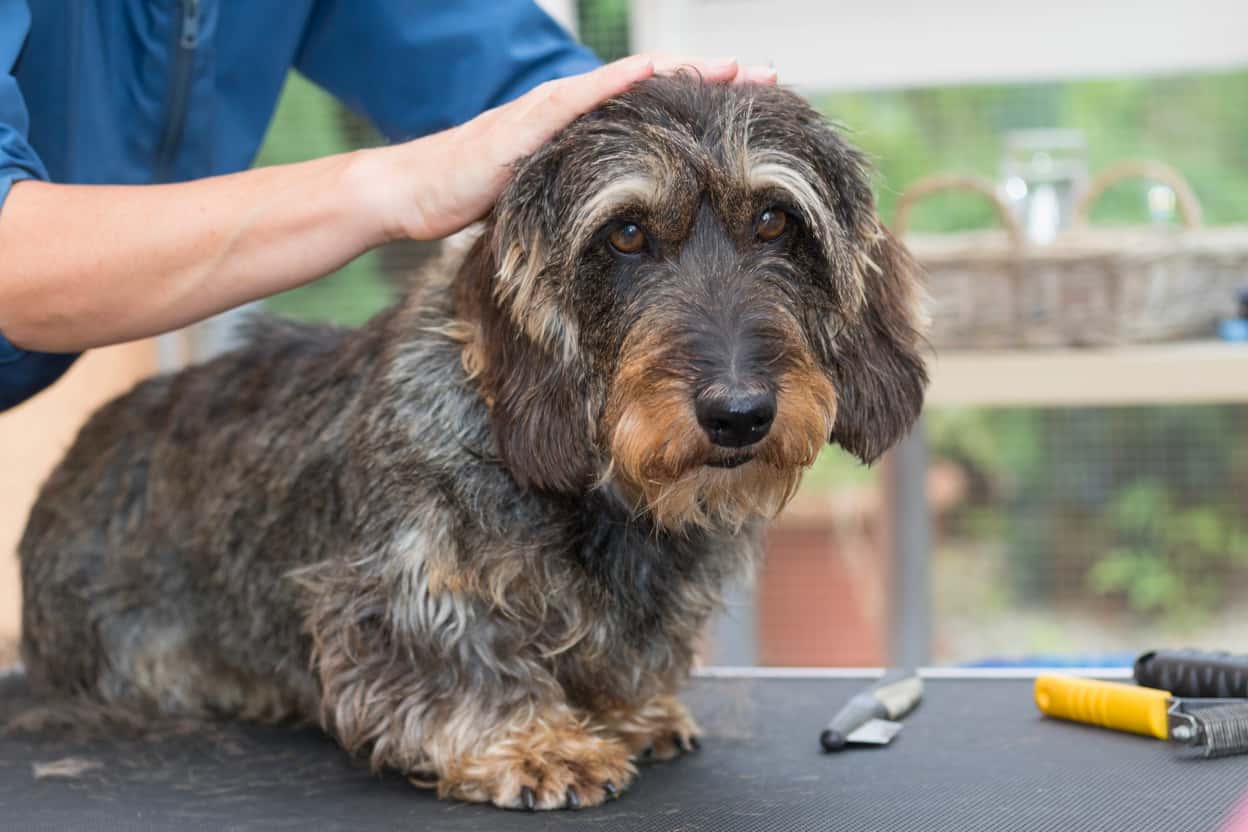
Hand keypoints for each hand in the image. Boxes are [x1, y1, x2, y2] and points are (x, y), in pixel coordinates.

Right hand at [368, 54, 778, 241]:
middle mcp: (573, 114)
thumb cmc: (474, 202)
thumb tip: (625, 236)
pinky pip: (580, 98)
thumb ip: (582, 207)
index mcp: (583, 136)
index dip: (703, 105)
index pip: (652, 113)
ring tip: (733, 67)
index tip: (756, 106)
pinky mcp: (528, 123)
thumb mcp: (543, 209)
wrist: (414, 195)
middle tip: (768, 74)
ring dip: (681, 74)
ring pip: (627, 85)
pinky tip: (657, 71)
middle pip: (654, 89)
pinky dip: (619, 84)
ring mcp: (551, 113)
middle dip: (712, 80)